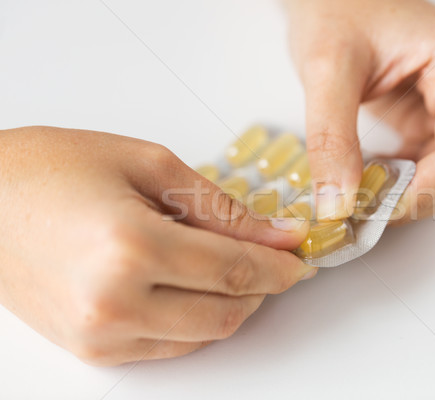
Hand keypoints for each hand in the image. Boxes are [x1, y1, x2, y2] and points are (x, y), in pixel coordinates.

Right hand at [0, 126, 314, 365]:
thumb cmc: (53, 168)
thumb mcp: (148, 165)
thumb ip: (220, 207)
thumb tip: (276, 235)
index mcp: (130, 249)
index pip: (235, 270)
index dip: (279, 266)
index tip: (300, 256)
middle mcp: (114, 305)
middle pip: (226, 312)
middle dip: (263, 287)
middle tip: (275, 259)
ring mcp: (100, 336)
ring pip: (202, 336)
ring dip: (233, 304)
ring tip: (234, 266)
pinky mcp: (92, 349)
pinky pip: (170, 347)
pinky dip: (197, 319)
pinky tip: (196, 286)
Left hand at [286, 0, 434, 221]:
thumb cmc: (338, 8)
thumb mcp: (326, 69)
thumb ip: (330, 138)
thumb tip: (337, 202)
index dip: (423, 194)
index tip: (375, 212)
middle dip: (418, 198)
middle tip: (364, 210)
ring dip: (413, 194)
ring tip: (364, 193)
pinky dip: (407, 182)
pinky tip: (373, 178)